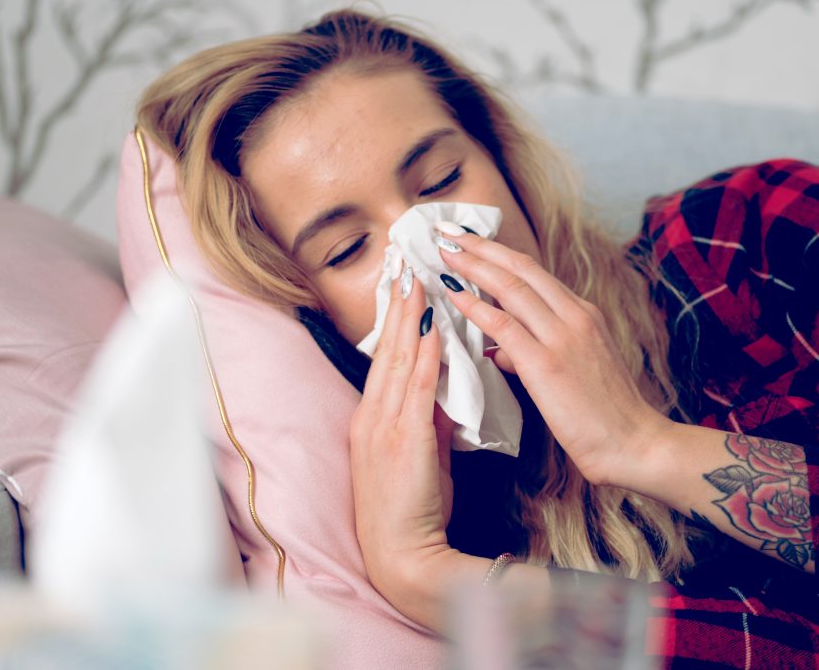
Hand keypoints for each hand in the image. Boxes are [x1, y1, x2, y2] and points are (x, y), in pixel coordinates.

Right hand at [349, 269, 455, 608]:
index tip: (403, 285)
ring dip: (408, 317)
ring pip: (397, 360)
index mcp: (372, 419)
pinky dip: (423, 354)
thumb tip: (446, 390)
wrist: (400, 556)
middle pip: (385, 350)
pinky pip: (415, 388)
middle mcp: (372, 416)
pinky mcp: (402, 440)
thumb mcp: (420, 456)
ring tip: (416, 279)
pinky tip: (431, 328)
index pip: (384, 359)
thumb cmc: (410, 510)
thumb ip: (429, 419)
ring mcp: (383, 426)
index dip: (393, 321)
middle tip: (405, 263)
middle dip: (396, 305)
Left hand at [438, 230, 673, 486]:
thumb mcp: (576, 370)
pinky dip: (474, 306)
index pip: (534, 272)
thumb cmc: (606, 414)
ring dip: (471, 265)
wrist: (634, 443)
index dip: (499, 253)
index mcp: (583, 313)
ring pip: (509, 287)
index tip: (470, 240)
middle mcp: (574, 315)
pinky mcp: (546, 363)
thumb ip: (538, 352)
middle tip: (447, 231)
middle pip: (519, 268)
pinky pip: (503, 325)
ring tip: (443, 251)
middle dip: (480, 246)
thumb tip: (505, 351)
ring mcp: (562, 336)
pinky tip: (453, 293)